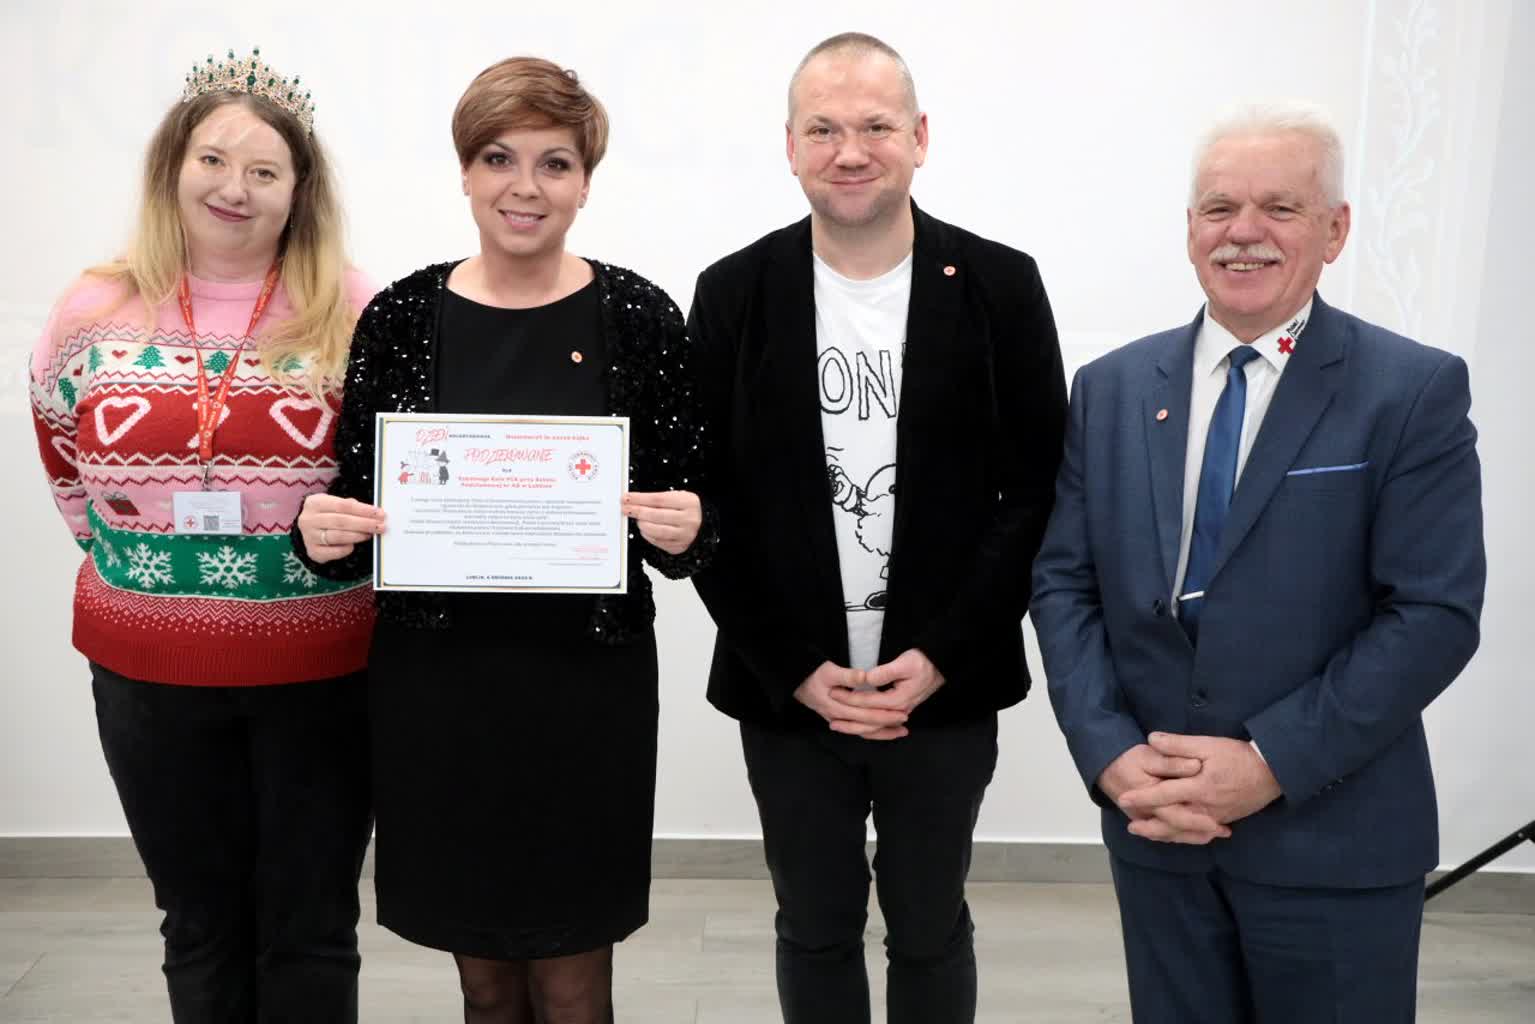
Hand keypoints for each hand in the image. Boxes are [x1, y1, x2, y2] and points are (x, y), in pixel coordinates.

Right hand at [298, 494, 384, 563]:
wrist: (310, 530)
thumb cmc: (327, 514)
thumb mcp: (335, 504)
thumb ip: (352, 506)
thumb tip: (374, 513)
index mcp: (315, 503)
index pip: (343, 505)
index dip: (363, 510)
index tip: (379, 513)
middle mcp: (308, 519)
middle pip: (341, 521)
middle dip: (364, 524)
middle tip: (380, 526)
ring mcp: (309, 536)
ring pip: (337, 536)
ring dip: (358, 536)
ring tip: (370, 534)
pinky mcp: (313, 551)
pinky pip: (334, 552)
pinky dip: (346, 549)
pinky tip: (354, 545)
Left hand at [624, 490, 701, 554]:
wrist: (702, 526)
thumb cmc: (686, 510)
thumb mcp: (677, 497)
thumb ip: (657, 499)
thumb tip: (634, 500)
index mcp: (688, 503)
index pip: (658, 499)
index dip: (640, 499)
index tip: (628, 498)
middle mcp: (688, 519)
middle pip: (656, 515)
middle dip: (637, 511)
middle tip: (627, 509)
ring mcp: (685, 534)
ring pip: (656, 530)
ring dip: (642, 524)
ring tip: (638, 520)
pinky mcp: (679, 546)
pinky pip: (658, 541)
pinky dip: (647, 535)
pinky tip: (645, 529)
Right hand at [794, 661, 908, 740]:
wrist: (797, 681)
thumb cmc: (813, 675)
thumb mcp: (829, 670)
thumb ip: (848, 676)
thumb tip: (865, 677)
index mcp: (838, 708)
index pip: (867, 715)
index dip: (885, 715)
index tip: (902, 713)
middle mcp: (839, 718)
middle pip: (867, 726)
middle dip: (887, 725)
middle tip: (905, 723)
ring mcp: (838, 721)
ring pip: (862, 732)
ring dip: (881, 733)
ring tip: (899, 732)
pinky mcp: (838, 719)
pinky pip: (857, 730)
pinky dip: (871, 732)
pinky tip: (881, 731)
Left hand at [831, 648, 944, 717]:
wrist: (940, 665)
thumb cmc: (922, 662)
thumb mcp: (904, 663)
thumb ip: (884, 673)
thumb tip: (866, 680)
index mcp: (898, 700)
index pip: (868, 702)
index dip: (850, 698)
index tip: (834, 693)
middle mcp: (900, 710)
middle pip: (870, 720)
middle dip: (849, 719)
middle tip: (831, 718)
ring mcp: (901, 712)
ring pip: (876, 726)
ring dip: (857, 727)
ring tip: (839, 726)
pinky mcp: (901, 710)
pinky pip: (882, 723)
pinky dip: (869, 727)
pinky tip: (858, 727)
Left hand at [1117, 733, 1281, 840]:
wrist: (1272, 772)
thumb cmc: (1238, 756)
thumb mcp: (1208, 744)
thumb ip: (1178, 744)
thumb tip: (1151, 739)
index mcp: (1198, 787)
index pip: (1164, 795)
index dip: (1142, 797)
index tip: (1123, 799)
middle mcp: (1205, 807)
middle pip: (1172, 822)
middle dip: (1150, 826)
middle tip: (1130, 827)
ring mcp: (1215, 817)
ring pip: (1185, 831)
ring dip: (1165, 834)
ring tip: (1148, 834)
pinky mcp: (1223, 820)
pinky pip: (1199, 833)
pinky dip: (1185, 836)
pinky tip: (1176, 835)